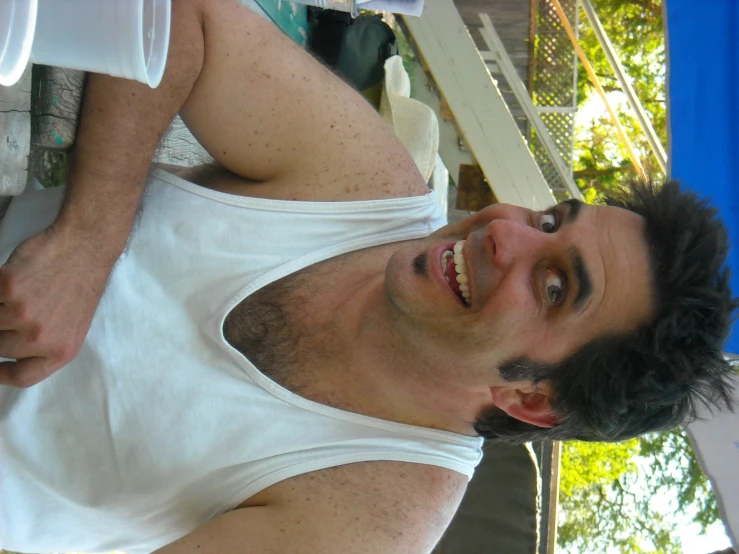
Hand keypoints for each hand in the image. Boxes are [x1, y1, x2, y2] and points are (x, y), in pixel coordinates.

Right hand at [0, 224, 112, 386]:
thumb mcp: (73, 326)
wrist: (85, 249)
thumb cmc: (79, 285)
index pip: (22, 377)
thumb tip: (13, 353)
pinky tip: (9, 281)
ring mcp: (23, 313)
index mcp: (61, 351)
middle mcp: (41, 338)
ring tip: (18, 294)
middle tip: (13, 312)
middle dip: (1, 330)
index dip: (1, 375)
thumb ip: (46, 345)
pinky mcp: (8, 288)